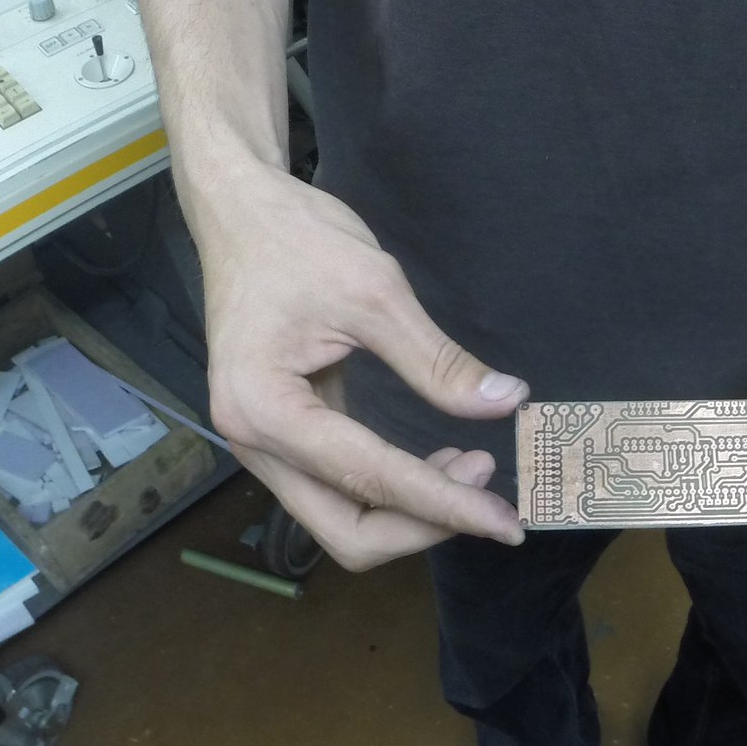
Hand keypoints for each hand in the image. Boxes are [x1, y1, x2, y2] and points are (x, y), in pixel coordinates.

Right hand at [191, 161, 527, 569]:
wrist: (240, 213)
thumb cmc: (295, 240)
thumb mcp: (376, 292)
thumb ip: (438, 361)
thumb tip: (507, 402)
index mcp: (265, 409)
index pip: (370, 480)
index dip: (445, 506)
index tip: (507, 521)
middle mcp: (253, 443)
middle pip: (348, 532)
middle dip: (424, 525)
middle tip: (491, 495)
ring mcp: (262, 445)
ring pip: (342, 520)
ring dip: (410, 513)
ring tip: (472, 470)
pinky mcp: (281, 436)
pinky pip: (339, 490)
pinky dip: (391, 491)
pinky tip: (437, 465)